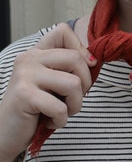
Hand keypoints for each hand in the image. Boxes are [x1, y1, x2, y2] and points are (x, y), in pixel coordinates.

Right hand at [0, 23, 96, 161]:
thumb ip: (69, 70)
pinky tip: (50, 121)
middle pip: (76, 59)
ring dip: (75, 106)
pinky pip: (61, 108)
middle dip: (85, 85)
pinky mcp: (25, 95)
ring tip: (61, 112)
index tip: (82, 71)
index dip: (82, 50)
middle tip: (72, 99)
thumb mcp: (54, 85)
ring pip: (73, 84)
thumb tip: (94, 61)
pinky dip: (61, 120)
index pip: (63, 31)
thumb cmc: (37, 109)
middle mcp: (30, 59)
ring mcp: (25, 75)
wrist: (8, 131)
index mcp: (38, 54)